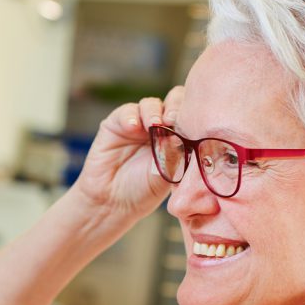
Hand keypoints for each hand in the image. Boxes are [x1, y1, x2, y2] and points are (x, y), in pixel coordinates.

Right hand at [74, 86, 183, 218]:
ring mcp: (138, 124)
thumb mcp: (167, 175)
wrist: (112, 202)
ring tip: (154, 125)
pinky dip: (131, 116)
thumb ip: (176, 155)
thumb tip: (184, 137)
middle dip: (175, 106)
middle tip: (172, 120)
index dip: (192, 115)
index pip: (189, 116)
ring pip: (150, 104)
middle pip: (172, 101)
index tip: (191, 127)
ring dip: (153, 112)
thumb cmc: (143, 191)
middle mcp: (159, 127)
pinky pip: (126, 111)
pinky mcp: (116, 124)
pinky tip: (133, 126)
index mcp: (177, 138)